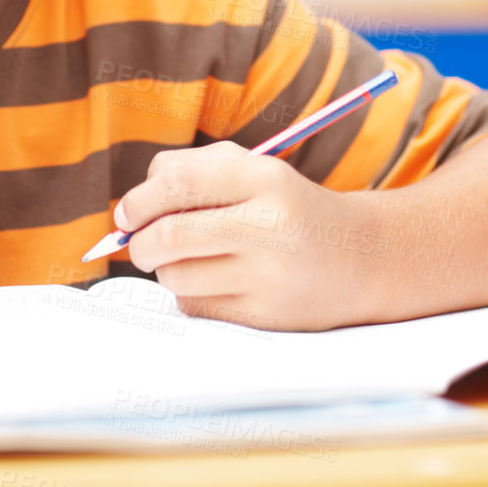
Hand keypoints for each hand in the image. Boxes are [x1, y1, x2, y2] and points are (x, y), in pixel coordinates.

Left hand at [116, 142, 385, 330]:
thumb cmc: (288, 207)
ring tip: (191, 259)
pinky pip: (196, 306)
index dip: (138, 200)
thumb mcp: (254, 171)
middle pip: (168, 236)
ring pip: (175, 276)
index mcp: (265, 177)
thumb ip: (191, 172)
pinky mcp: (266, 316)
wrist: (361, 258)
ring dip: (166, 269)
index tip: (126, 213)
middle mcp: (270, 225)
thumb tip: (126, 212)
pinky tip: (220, 282)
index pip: (177, 182)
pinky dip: (191, 294)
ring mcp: (269, 275)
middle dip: (139, 243)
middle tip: (140, 244)